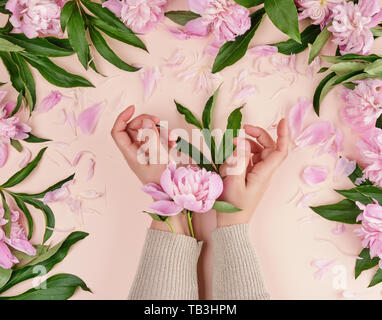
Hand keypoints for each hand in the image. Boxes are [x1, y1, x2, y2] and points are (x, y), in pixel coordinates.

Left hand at [111, 106, 188, 233]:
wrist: (171, 194)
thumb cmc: (162, 181)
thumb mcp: (158, 158)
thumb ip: (153, 138)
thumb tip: (147, 121)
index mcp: (130, 153)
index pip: (118, 132)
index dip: (122, 117)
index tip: (133, 108)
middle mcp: (135, 151)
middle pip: (133, 128)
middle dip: (146, 121)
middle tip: (158, 121)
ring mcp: (145, 151)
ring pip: (147, 132)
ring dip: (160, 130)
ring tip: (172, 137)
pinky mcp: (155, 152)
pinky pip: (157, 138)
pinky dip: (165, 136)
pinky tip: (174, 141)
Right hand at [217, 119, 288, 226]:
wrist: (232, 223)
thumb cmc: (234, 206)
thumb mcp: (234, 181)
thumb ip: (239, 160)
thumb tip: (243, 142)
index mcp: (264, 173)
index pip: (280, 151)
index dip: (283, 135)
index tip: (282, 120)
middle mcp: (264, 171)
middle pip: (268, 147)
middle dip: (257, 134)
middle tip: (242, 129)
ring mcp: (257, 173)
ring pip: (258, 151)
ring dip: (247, 143)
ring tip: (232, 143)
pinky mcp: (249, 176)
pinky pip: (249, 159)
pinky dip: (241, 153)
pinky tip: (231, 156)